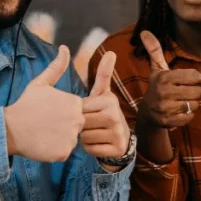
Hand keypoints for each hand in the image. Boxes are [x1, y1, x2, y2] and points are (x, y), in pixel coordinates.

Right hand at [5, 45, 84, 162]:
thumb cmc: (26, 104)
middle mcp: (78, 120)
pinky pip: (64, 152)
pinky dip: (54, 150)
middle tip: (45, 124)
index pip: (76, 111)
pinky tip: (43, 143)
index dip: (61, 113)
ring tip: (43, 133)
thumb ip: (57, 67)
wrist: (10, 129)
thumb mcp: (41, 83)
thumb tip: (65, 48)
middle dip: (63, 126)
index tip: (48, 113)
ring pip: (70, 139)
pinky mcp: (64, 153)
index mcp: (75, 103)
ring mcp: (72, 138)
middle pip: (76, 125)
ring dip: (59, 138)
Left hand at [81, 51, 130, 165]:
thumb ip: (103, 74)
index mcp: (110, 100)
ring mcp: (117, 133)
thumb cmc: (104, 113)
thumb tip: (111, 52)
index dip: (79, 112)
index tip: (88, 112)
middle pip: (81, 122)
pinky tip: (97, 143)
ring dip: (83, 137)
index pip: (80, 108)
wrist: (120, 139)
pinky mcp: (115, 149)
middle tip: (90, 124)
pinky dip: (89, 148)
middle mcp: (115, 115)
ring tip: (94, 133)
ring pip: (84, 137)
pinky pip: (90, 149)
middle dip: (80, 125)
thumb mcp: (103, 93)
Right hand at [138, 31, 200, 129]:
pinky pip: (189, 117)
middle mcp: (163, 92)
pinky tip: (179, 112)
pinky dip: (188, 115)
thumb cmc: (157, 87)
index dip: (194, 78)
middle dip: (194, 92)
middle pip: (197, 91)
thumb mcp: (157, 69)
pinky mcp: (168, 121)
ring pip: (194, 104)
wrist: (147, 112)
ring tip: (182, 102)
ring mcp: (165, 108)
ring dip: (191, 104)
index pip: (195, 75)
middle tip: (185, 92)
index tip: (186, 80)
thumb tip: (144, 31)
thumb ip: (154, 50)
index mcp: (164, 77)